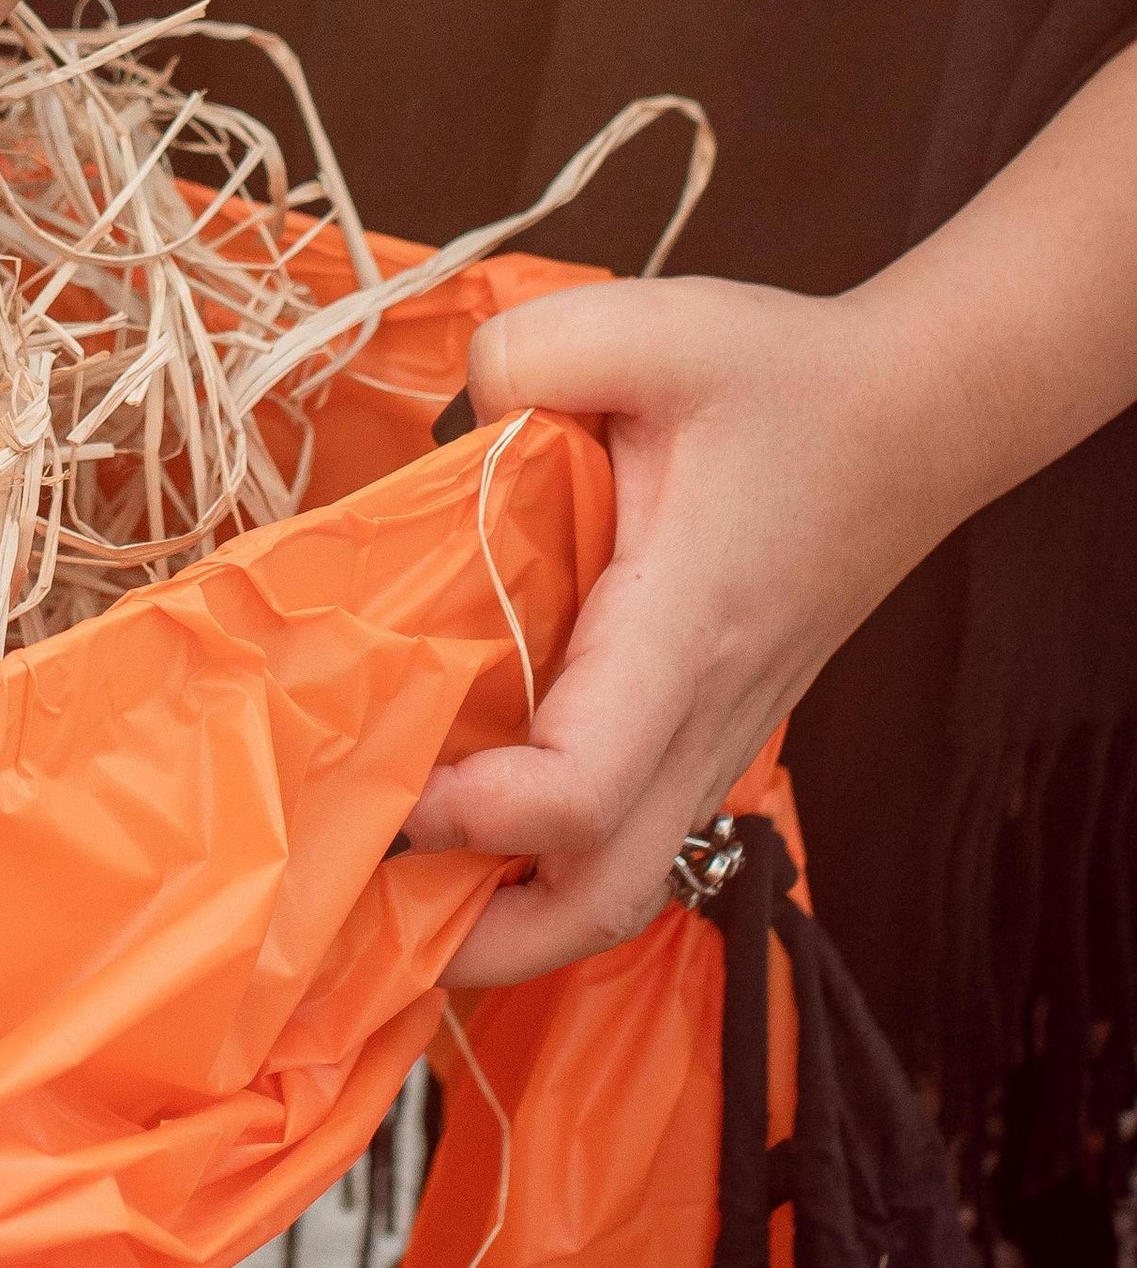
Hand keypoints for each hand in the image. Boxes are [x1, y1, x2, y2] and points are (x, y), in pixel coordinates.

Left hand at [405, 273, 955, 983]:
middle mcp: (702, 717)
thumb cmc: (787, 378)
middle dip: (475, 942)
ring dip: (503, 916)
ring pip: (616, 888)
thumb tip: (447, 419)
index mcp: (679, 632)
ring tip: (386, 880)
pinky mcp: (706, 732)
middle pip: (598, 902)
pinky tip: (457, 817)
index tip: (393, 789)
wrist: (911, 419)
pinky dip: (540, 863)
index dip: (477, 818)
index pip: (582, 788)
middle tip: (356, 903)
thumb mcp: (651, 325)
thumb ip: (524, 357)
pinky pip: (625, 836)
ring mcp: (712, 739)